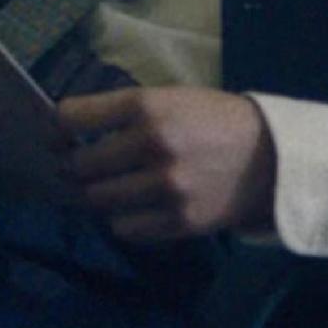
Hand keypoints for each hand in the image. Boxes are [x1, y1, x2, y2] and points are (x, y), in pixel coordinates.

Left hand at [54, 87, 276, 244]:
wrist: (273, 158)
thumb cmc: (213, 121)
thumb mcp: (169, 98)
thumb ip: (123, 113)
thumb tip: (67, 130)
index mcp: (147, 106)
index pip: (72, 118)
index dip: (56, 128)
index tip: (55, 136)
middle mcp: (152, 144)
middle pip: (80, 165)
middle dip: (71, 166)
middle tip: (73, 167)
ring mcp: (166, 186)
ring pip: (98, 200)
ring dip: (93, 195)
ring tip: (101, 188)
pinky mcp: (179, 221)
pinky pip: (125, 228)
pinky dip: (121, 220)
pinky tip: (131, 208)